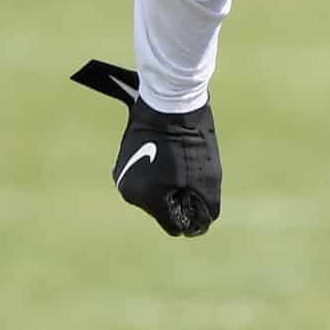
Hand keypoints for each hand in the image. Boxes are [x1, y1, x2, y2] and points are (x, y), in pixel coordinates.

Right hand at [72, 59, 221, 237]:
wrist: (169, 102)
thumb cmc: (191, 141)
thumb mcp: (208, 180)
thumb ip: (205, 209)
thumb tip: (199, 226)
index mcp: (148, 199)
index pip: (173, 226)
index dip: (191, 216)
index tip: (198, 195)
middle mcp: (130, 192)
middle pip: (162, 210)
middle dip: (178, 199)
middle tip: (188, 173)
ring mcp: (123, 176)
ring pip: (153, 195)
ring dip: (167, 186)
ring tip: (178, 163)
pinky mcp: (122, 162)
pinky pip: (145, 179)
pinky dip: (158, 174)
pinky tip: (168, 156)